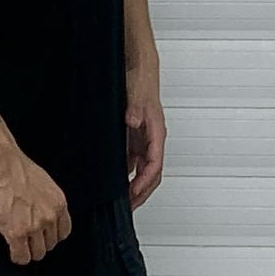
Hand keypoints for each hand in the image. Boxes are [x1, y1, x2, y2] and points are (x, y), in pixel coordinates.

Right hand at [0, 145, 71, 265]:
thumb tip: (41, 211)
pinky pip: (21, 256)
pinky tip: (12, 251)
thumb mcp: (43, 183)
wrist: (1, 164)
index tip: (43, 236)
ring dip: (28, 251)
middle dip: (39, 244)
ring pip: (37, 254)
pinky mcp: (16, 233)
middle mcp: (50, 217)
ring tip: (19, 246)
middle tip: (28, 240)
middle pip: (50, 245)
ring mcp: (34, 226)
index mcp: (59, 204)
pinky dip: (17, 257)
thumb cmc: (16, 168)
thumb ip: (47, 201)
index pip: (63, 232)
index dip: (51, 236)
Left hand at [125, 73, 165, 209]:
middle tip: (128, 207)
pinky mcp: (136, 137)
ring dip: (136, 186)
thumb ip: (134, 109)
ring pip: (144, 170)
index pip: (154, 166)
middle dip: (142, 193)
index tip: (133, 195)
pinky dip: (128, 174)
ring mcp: (144, 140)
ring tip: (124, 200)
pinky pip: (134, 161)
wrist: (140, 69)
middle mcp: (152, 140)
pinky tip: (118, 180)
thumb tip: (132, 121)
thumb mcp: (136, 96)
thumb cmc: (141, 82)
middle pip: (152, 174)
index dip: (144, 183)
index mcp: (156, 134)